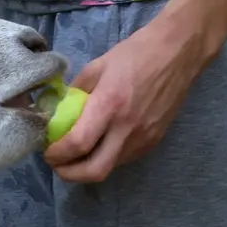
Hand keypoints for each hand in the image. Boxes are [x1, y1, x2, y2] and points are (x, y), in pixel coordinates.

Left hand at [43, 17, 217, 183]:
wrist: (178, 52)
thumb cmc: (136, 53)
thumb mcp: (98, 66)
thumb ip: (77, 92)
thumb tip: (59, 112)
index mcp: (110, 104)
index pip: (78, 143)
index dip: (57, 154)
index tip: (47, 151)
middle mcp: (128, 128)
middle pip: (95, 171)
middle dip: (70, 174)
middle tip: (58, 163)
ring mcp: (144, 138)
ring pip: (110, 168)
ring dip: (88, 167)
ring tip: (76, 153)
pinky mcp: (155, 141)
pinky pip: (124, 159)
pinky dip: (107, 157)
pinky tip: (100, 144)